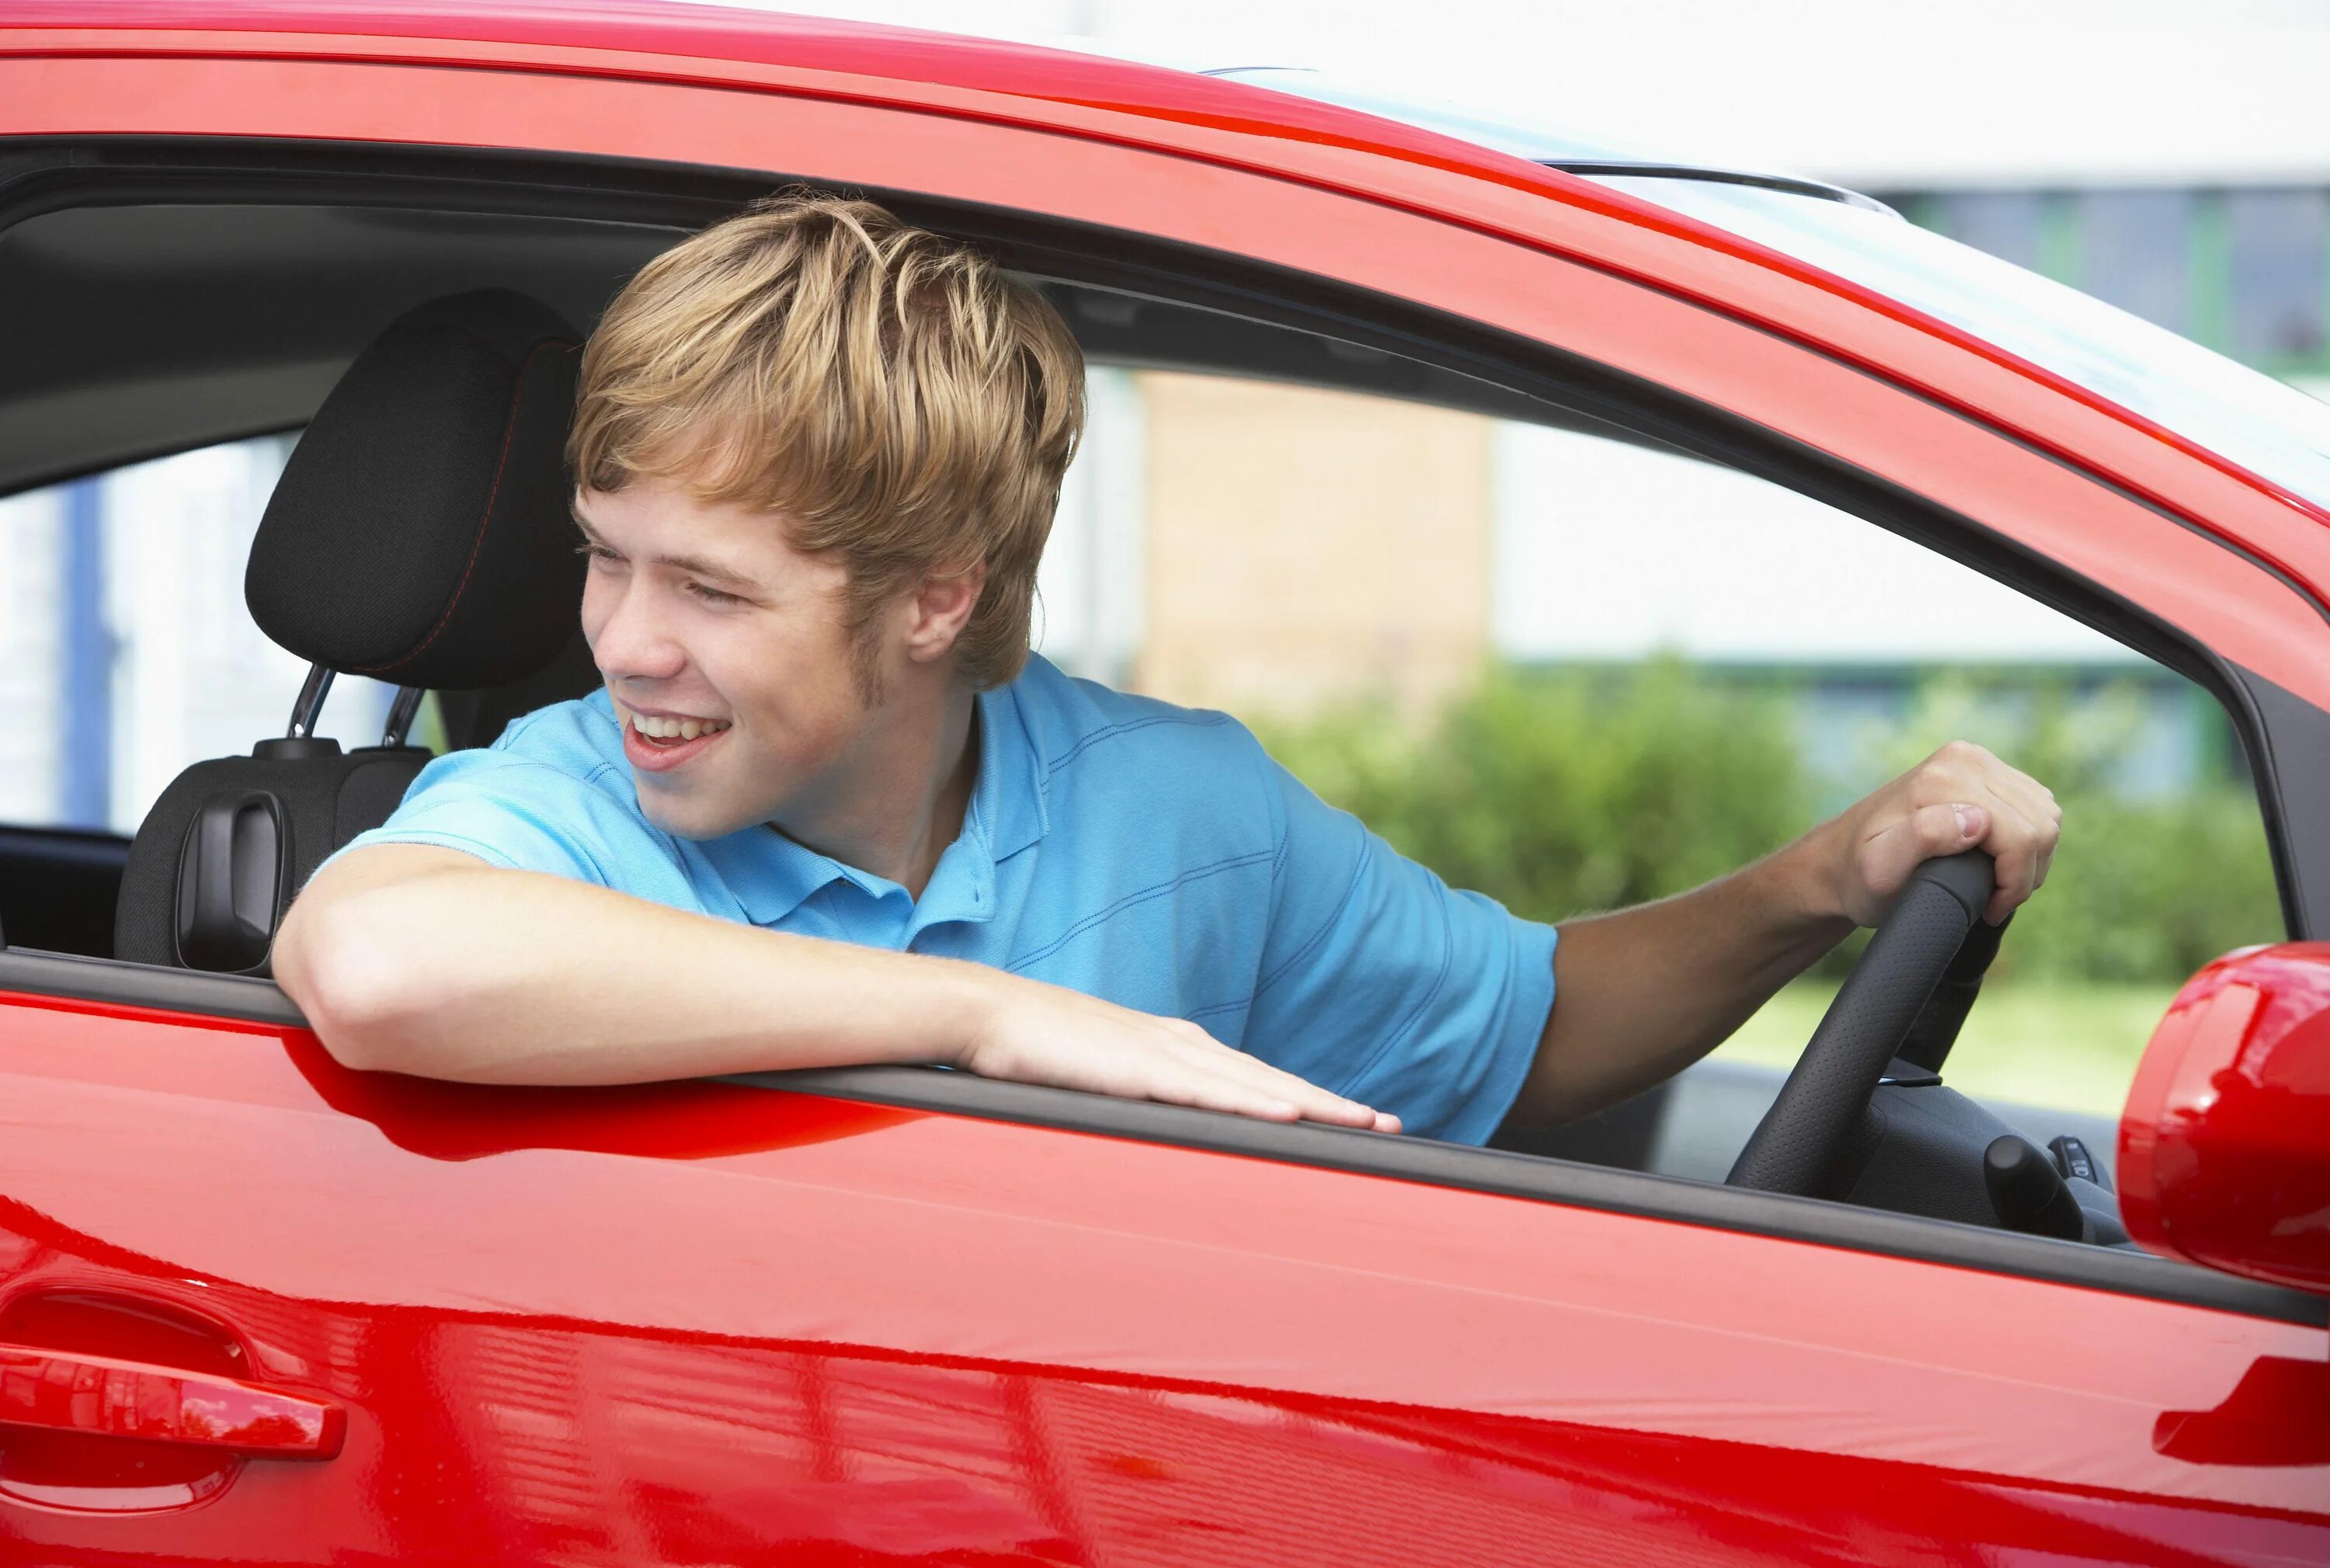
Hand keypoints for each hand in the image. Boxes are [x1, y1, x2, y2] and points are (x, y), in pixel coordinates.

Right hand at [957, 973, 1401, 1132]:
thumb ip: (1135, 1099)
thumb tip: (1159, 1127)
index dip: (1306, 1099)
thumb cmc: (1035, 1051)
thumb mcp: (1100, 1080)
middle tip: (1389, 1125)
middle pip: (1272, 1081)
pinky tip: (1291, 1116)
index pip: (1255, 1079)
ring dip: (1313, 1105)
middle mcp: (1183, 1046)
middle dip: (1332, 1105)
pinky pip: (1210, 1091)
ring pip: (1256, 1084)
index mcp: (1175, 1049)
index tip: (1352, 1119)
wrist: (987, 1014)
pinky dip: (1256, 1103)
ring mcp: (1164, 1053)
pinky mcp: (1140, 1068)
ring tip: (1363, 1124)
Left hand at [1814, 741, 2061, 927]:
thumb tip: (1976, 819)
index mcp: (1942, 780)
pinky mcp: (1986, 770)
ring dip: (2031, 859)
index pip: (2021, 835)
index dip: (2014, 882)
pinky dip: (2029, 842)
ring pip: (2046, 815)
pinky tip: (1999, 863)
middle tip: (1993, 901)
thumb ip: (1923, 840)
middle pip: (2040, 824)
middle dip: (2025, 873)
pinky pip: (2037, 807)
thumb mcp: (1880, 870)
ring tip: (1996, 885)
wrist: (1841, 861)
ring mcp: (1976, 761)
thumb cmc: (1858, 877)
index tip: (1987, 908)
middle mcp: (1963, 760)